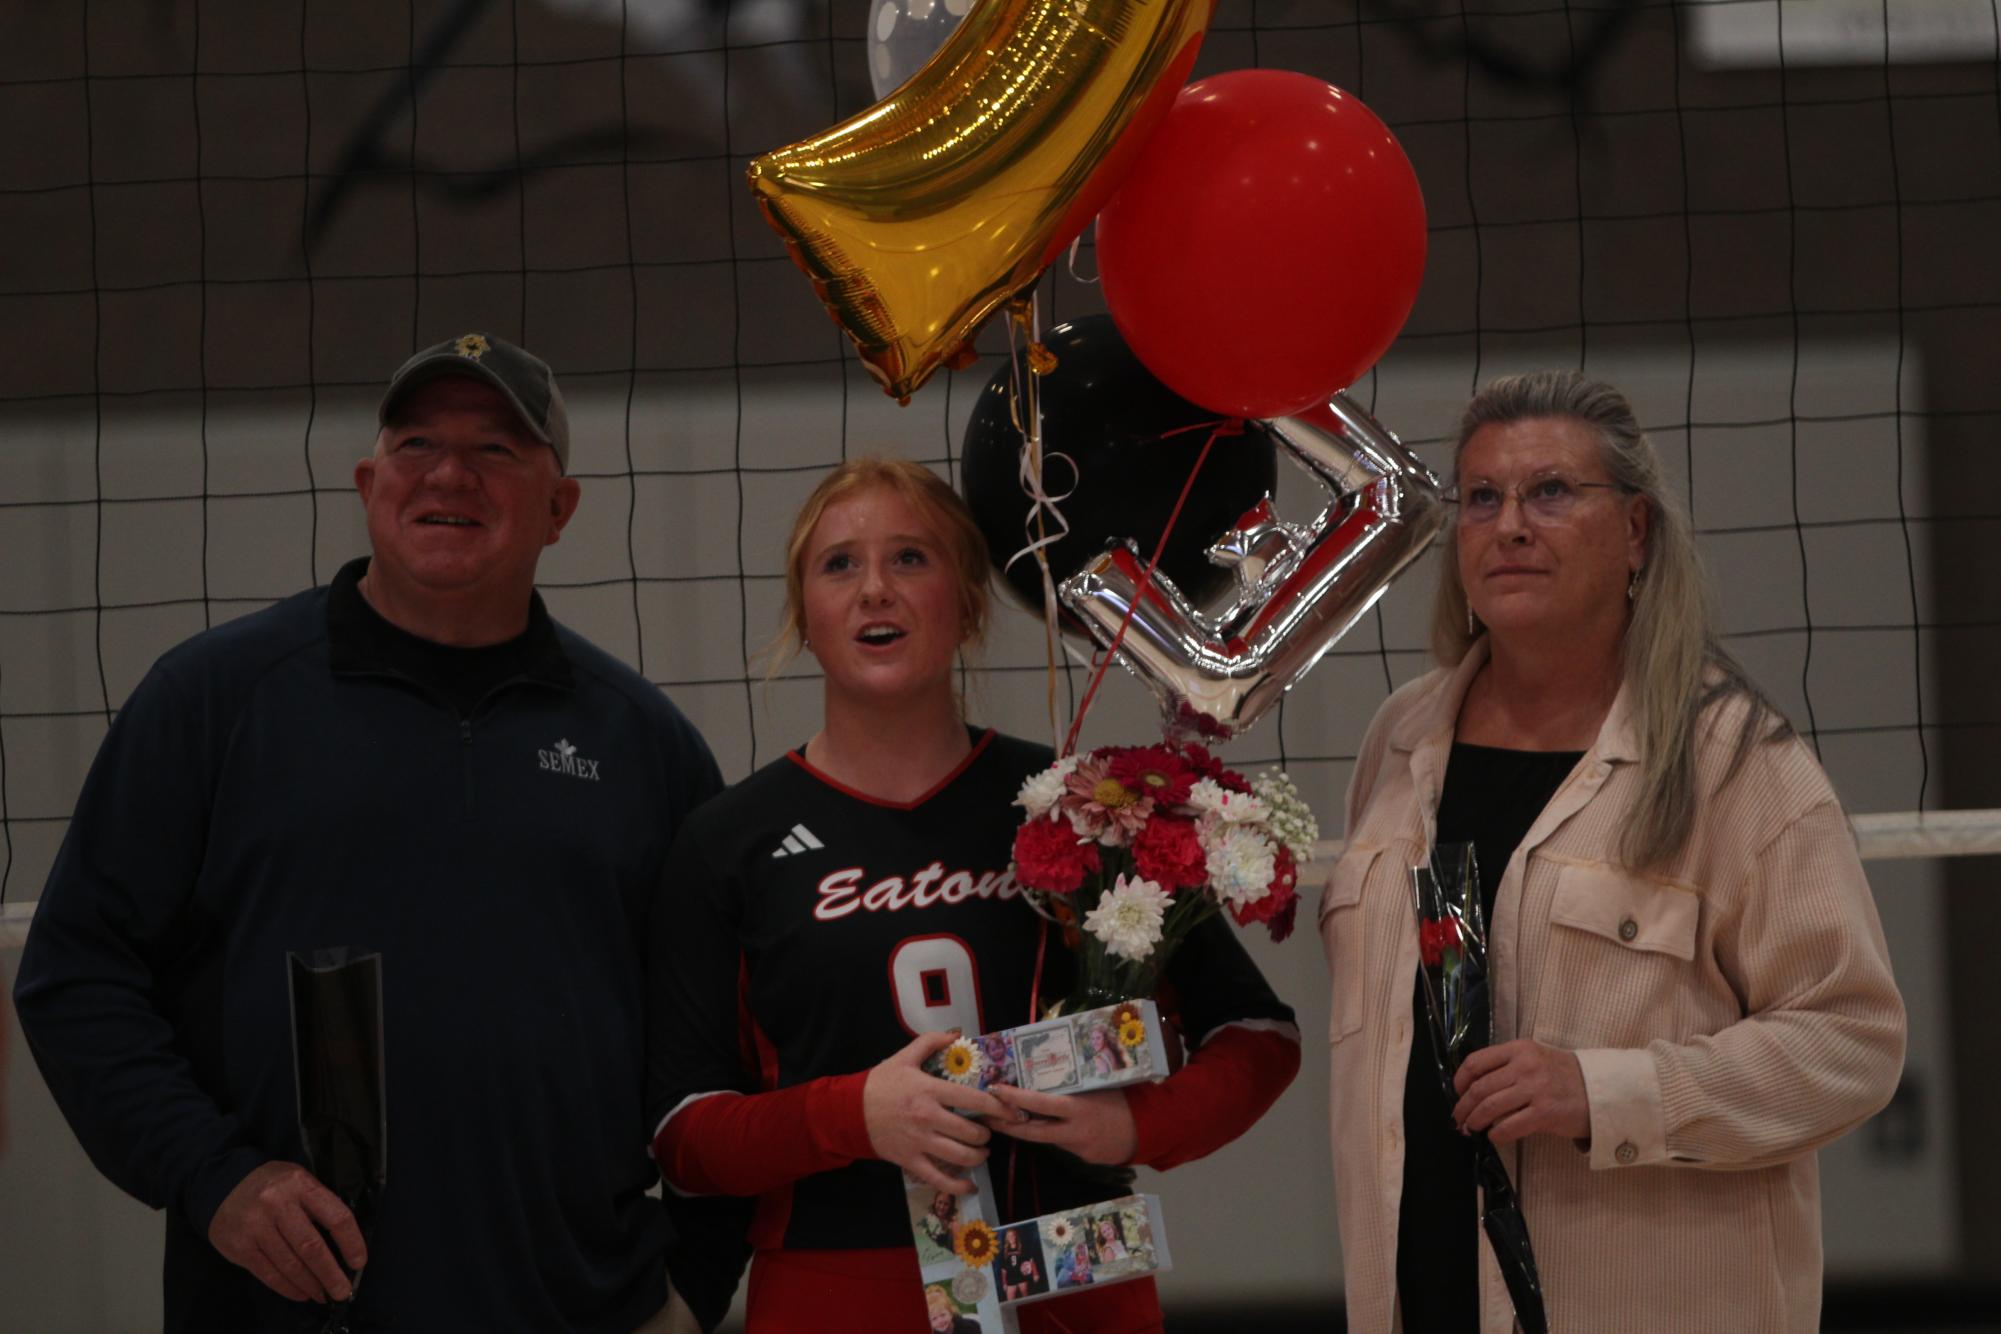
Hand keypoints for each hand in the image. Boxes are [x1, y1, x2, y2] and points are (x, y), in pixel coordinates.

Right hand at [207, 1161, 366, 1303]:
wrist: (224, 1185)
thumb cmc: (273, 1186)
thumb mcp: (300, 1182)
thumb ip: (319, 1206)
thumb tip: (343, 1246)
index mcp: (301, 1184)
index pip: (336, 1216)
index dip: (351, 1243)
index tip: (359, 1262)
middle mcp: (277, 1204)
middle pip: (311, 1246)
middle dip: (330, 1273)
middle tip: (342, 1291)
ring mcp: (256, 1226)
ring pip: (290, 1264)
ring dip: (310, 1284)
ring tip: (323, 1294)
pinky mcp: (240, 1246)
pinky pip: (269, 1273)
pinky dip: (288, 1287)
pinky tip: (301, 1293)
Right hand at [863, 1032, 1004, 1195]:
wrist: (850, 1111)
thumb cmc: (880, 1084)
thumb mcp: (904, 1057)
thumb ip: (931, 1042)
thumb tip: (957, 1035)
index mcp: (929, 1091)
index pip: (973, 1100)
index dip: (998, 1107)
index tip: (1011, 1111)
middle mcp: (928, 1118)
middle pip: (971, 1132)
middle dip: (987, 1134)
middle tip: (988, 1130)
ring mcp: (920, 1142)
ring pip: (961, 1156)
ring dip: (978, 1156)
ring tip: (981, 1151)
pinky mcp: (911, 1162)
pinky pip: (940, 1179)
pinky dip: (959, 1186)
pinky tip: (971, 1186)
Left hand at [983, 1084, 1137, 1165]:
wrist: (1148, 1130)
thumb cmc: (1123, 1099)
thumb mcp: (1098, 1086)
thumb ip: (1073, 1086)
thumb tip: (1047, 1071)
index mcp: (1077, 1109)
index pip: (1038, 1105)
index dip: (1014, 1099)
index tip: (995, 1091)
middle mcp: (1073, 1132)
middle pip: (1032, 1132)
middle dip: (1006, 1124)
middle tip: (986, 1115)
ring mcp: (1077, 1148)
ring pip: (1045, 1139)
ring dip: (1027, 1130)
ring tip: (1007, 1119)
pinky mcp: (1083, 1158)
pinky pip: (1062, 1144)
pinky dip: (1054, 1135)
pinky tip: (1050, 1127)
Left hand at [1451, 1039, 1590, 1146]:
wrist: (1601, 1090)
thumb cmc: (1564, 1076)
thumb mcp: (1535, 1059)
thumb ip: (1507, 1067)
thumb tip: (1474, 1089)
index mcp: (1519, 1049)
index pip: (1476, 1062)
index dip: (1460, 1080)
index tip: (1458, 1093)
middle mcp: (1525, 1066)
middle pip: (1480, 1088)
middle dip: (1463, 1106)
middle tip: (1459, 1118)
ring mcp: (1536, 1089)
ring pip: (1490, 1107)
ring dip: (1475, 1120)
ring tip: (1471, 1128)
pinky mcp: (1545, 1113)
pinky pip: (1509, 1126)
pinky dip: (1496, 1134)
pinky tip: (1494, 1136)